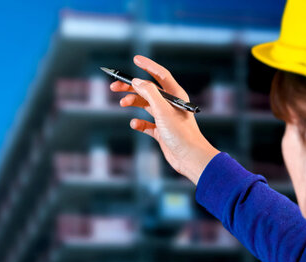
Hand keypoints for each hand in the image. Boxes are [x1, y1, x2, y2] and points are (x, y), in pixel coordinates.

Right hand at [110, 55, 219, 184]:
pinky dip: (138, 123)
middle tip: (115, 86)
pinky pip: (146, 124)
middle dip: (131, 87)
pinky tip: (134, 124)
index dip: (148, 66)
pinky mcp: (161, 132)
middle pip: (148, 90)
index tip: (135, 59)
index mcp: (175, 95)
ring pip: (145, 105)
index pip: (160, 75)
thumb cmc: (181, 133)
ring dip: (133, 103)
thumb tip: (136, 81)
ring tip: (123, 104)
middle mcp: (170, 105)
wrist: (190, 158)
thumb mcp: (163, 110)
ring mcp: (165, 118)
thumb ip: (149, 93)